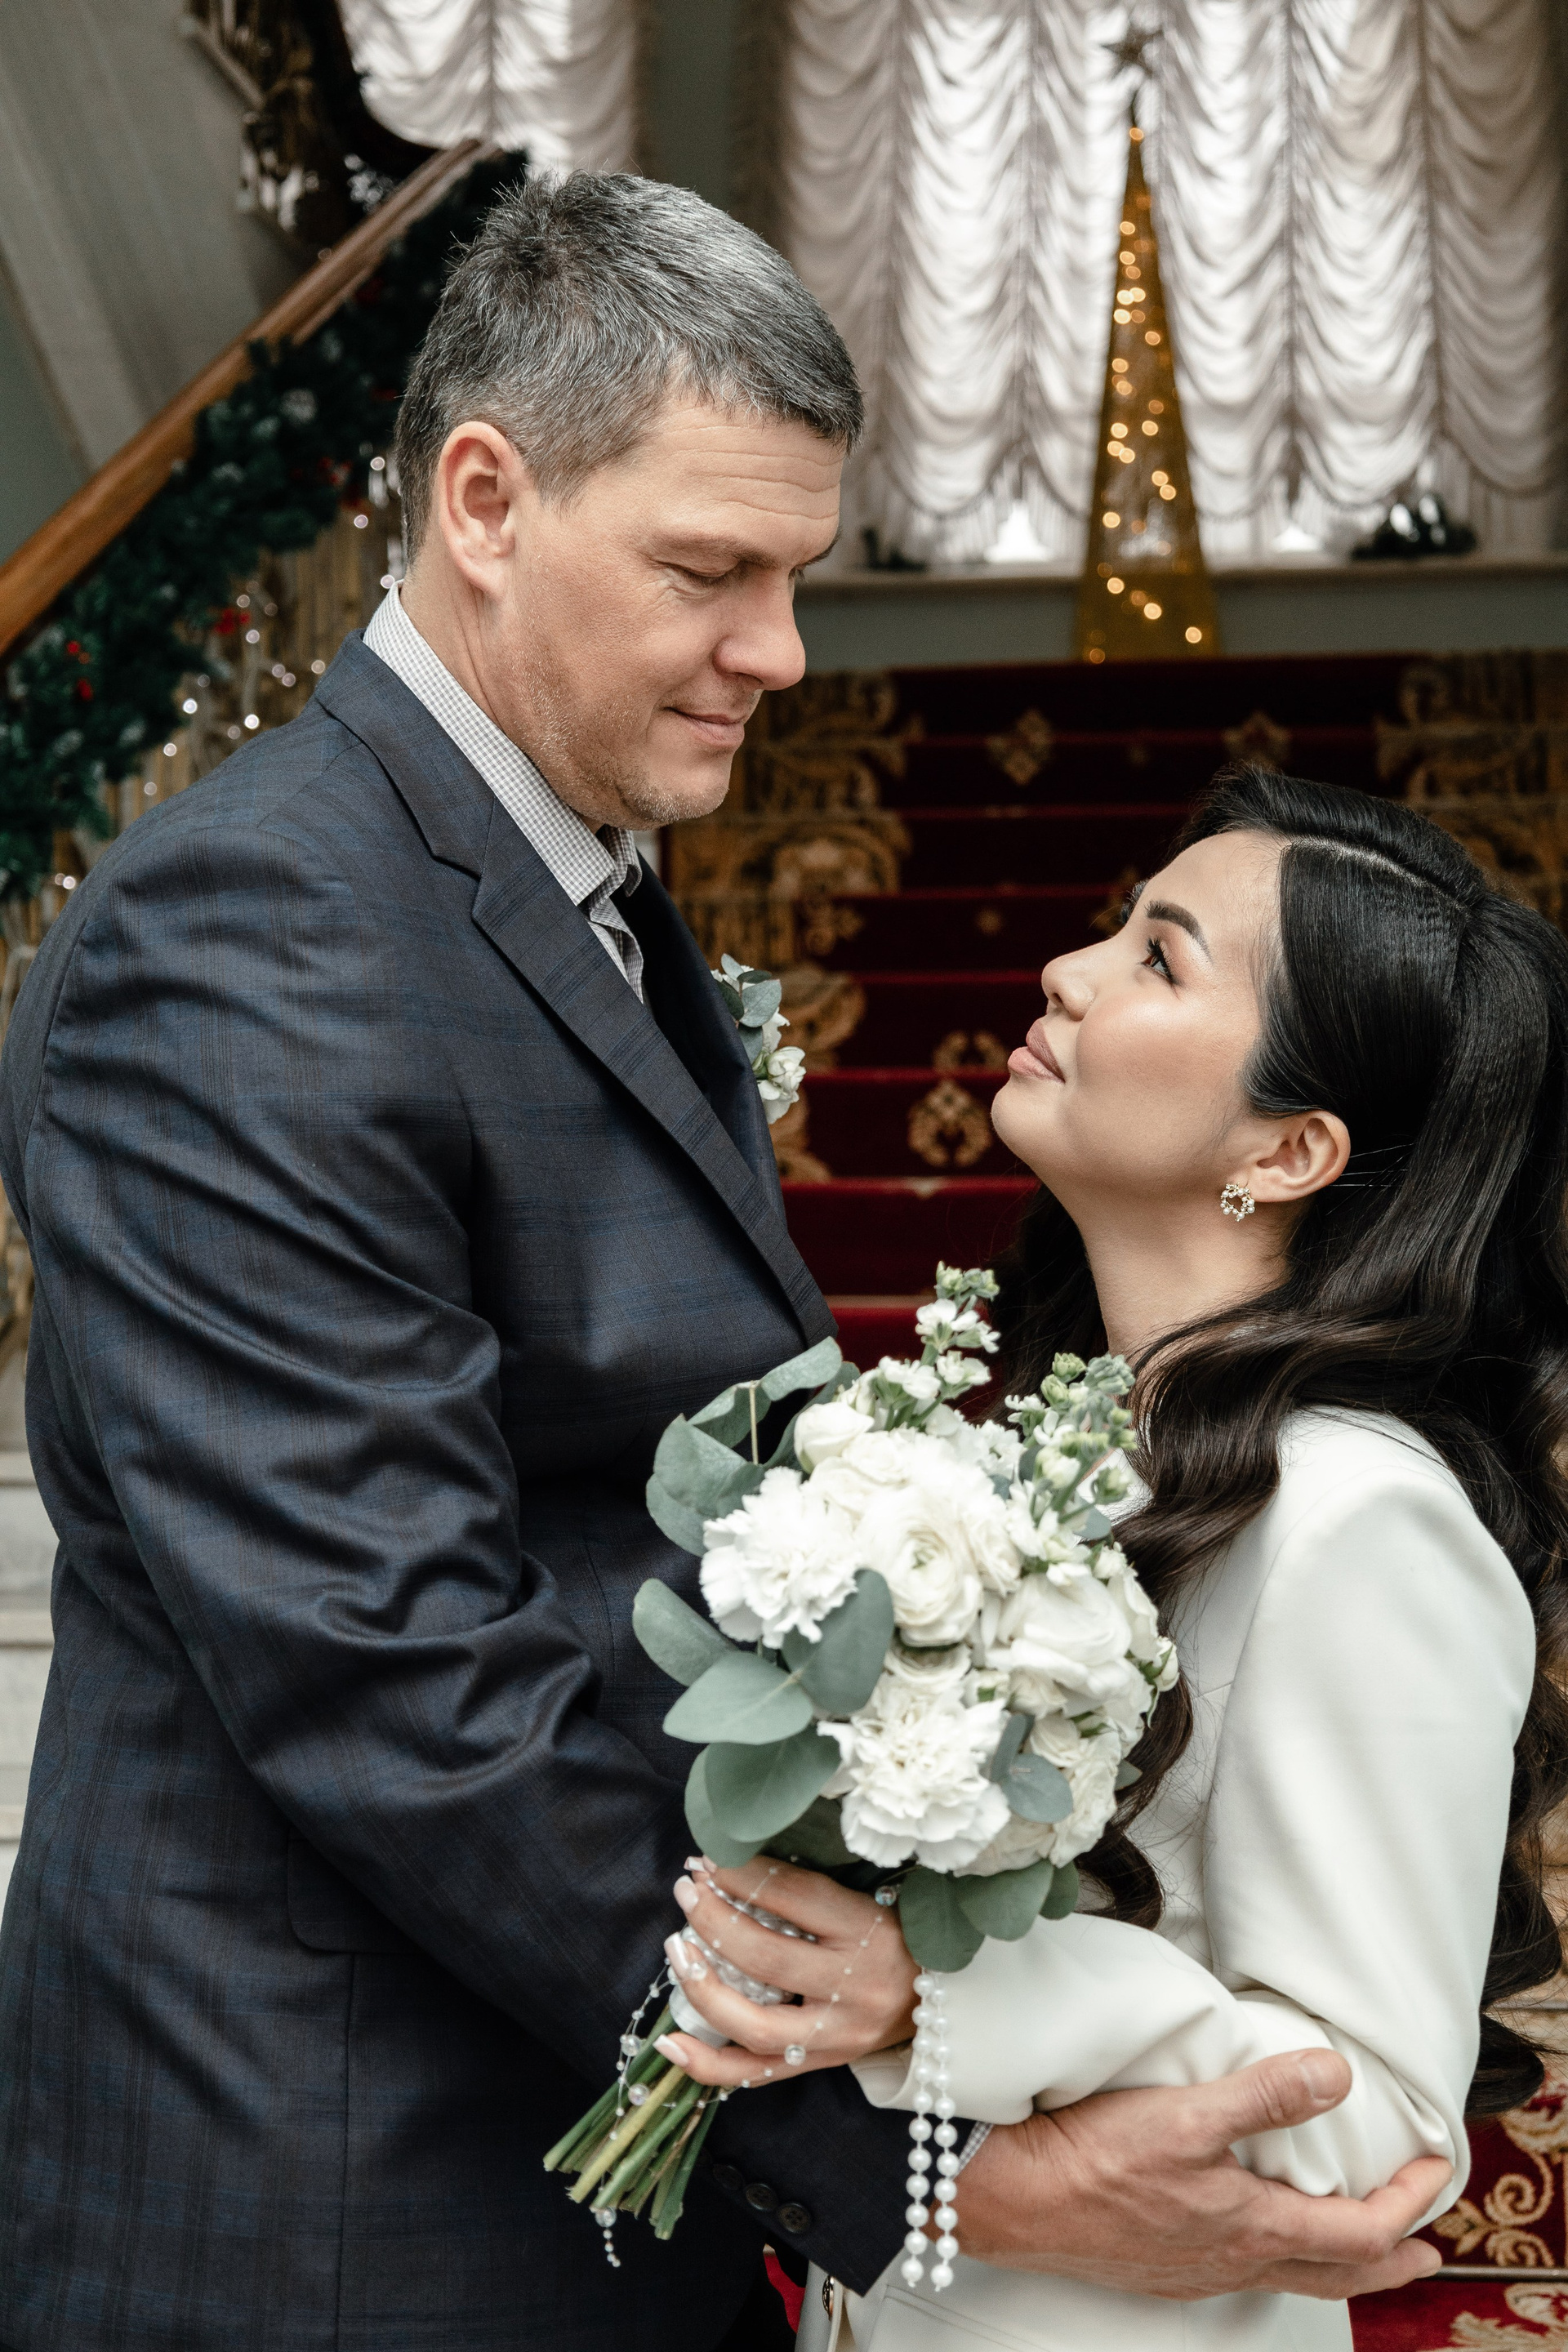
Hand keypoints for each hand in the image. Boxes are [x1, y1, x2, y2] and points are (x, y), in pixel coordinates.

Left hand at [654, 1855, 917, 2087]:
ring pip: (755, 2025)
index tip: (709, 1857)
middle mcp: (852, 1988)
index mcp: (866, 1931)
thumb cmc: (891, 1937)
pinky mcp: (819, 2066)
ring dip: (703, 1988)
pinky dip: (706, 2063)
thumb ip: (801, 1890)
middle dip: (714, 1921)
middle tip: (686, 1892)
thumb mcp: (861, 1901)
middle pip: (767, 1958)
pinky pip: (754, 2075)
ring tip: (677, 1951)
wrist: (940, 2000)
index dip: (744, 1873)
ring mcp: (834, 2036)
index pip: (794, 1895)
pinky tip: (668, 2044)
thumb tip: (728, 1867)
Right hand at [960, 2049, 1449, 2300]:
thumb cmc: (1094, 2161)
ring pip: (1290, 2277)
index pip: (1361, 2231)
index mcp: (1254, 2227)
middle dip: (1389, 2258)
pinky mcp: (1165, 2268)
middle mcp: (1234, 2260)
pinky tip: (1261, 2239)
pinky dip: (1282, 2259)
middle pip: (1336, 2273)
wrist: (1016, 2200)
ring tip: (1357, 2247)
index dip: (1409, 2203)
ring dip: (1337, 2262)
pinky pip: (1245, 2272)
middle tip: (1422, 2247)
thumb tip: (1337, 2074)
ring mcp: (1198, 2271)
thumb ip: (1265, 2095)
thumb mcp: (1187, 2114)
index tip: (1437, 2172)